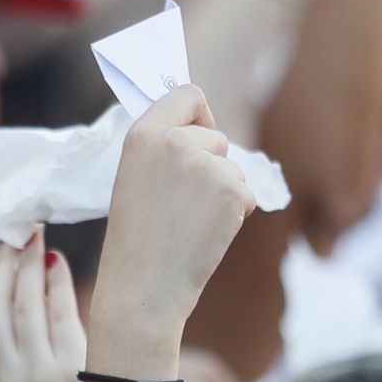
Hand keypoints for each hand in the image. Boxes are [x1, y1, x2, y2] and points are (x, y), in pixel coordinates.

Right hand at [93, 85, 257, 340]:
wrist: (142, 287)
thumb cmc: (136, 237)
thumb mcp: (135, 175)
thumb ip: (164, 147)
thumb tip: (205, 129)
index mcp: (142, 133)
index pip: (186, 93)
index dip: (198, 115)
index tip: (197, 134)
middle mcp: (175, 141)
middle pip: (215, 134)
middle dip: (211, 163)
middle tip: (182, 202)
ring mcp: (205, 165)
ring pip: (232, 167)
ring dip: (222, 191)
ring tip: (189, 221)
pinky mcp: (231, 190)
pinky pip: (246, 192)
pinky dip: (234, 213)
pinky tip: (206, 232)